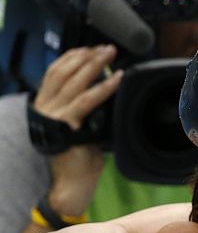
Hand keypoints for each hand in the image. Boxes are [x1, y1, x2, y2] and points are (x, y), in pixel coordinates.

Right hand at [35, 46, 122, 215]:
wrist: (72, 184)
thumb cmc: (79, 161)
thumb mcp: (80, 128)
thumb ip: (84, 111)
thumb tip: (101, 94)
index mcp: (45, 107)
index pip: (54, 74)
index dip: (70, 58)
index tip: (87, 49)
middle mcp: (45, 108)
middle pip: (64, 72)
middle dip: (86, 56)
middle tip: (105, 48)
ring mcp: (54, 115)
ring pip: (75, 81)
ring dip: (95, 64)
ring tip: (110, 54)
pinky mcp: (67, 124)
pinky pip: (88, 100)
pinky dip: (104, 87)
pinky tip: (117, 78)